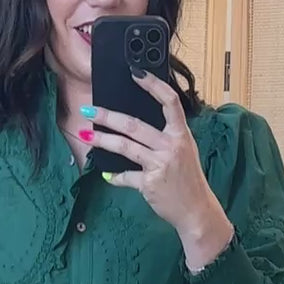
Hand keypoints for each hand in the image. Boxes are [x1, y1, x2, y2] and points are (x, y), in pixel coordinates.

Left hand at [94, 73, 234, 270]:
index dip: (152, 85)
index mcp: (181, 134)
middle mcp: (171, 146)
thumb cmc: (188, 180)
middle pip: (134, 125)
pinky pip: (126, 176)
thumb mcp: (185, 151)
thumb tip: (137, 125)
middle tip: (89, 111)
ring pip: (125, 147)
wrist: (196, 210)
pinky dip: (115, 177)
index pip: (169, 102)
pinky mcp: (150, 184)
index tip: (135, 73)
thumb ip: (167, 136)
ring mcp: (160, 165)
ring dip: (103, 140)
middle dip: (108, 116)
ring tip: (87, 135)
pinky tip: (106, 175)